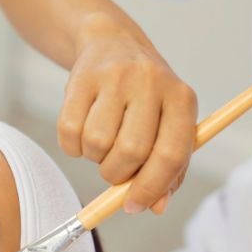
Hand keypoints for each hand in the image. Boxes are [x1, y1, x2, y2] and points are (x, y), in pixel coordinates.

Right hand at [59, 12, 197, 214]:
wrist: (112, 44)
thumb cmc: (145, 101)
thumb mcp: (166, 128)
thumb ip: (167, 170)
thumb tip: (155, 206)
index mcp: (182, 99)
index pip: (171, 154)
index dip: (151, 188)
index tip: (133, 206)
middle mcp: (151, 82)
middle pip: (131, 151)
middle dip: (116, 174)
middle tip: (113, 170)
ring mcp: (115, 76)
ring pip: (96, 143)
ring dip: (93, 157)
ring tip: (100, 143)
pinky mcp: (82, 77)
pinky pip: (69, 132)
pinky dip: (72, 145)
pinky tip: (82, 131)